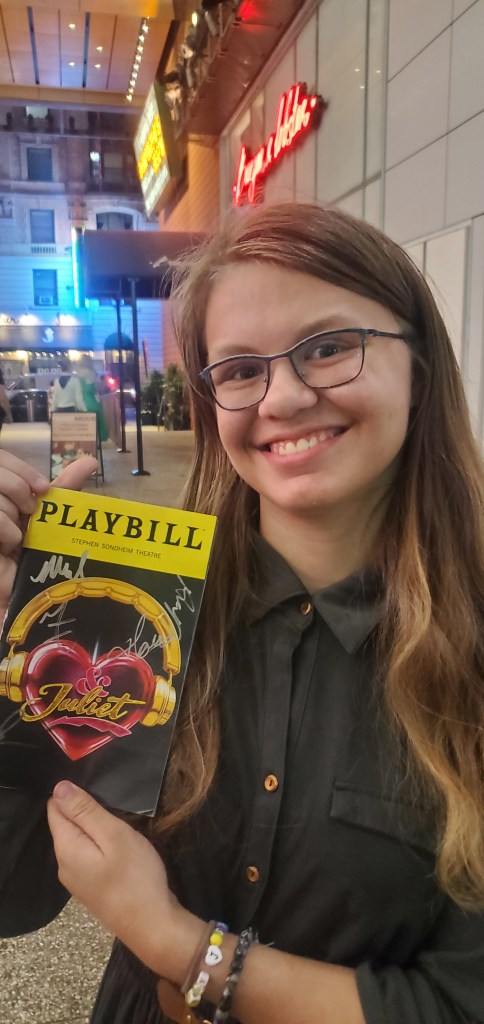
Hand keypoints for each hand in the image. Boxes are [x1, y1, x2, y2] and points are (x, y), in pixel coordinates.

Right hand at [0, 450, 97, 620]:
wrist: (19, 596)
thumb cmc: (34, 557)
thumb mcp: (50, 518)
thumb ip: (64, 488)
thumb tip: (89, 460)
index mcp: (2, 490)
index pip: (3, 457)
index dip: (22, 469)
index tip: (42, 489)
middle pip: (0, 470)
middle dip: (19, 489)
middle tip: (28, 514)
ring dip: (13, 519)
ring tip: (16, 539)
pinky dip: (7, 532)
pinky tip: (6, 548)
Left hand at [47, 781, 203, 978]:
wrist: (152, 926)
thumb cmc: (136, 877)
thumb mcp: (115, 836)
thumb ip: (86, 811)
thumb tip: (59, 787)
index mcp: (66, 848)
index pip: (55, 808)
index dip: (74, 795)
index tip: (100, 794)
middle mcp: (63, 864)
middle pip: (65, 824)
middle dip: (85, 811)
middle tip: (116, 810)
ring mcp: (76, 879)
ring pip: (78, 840)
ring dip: (95, 828)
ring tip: (121, 825)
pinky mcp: (90, 887)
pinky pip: (87, 855)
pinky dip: (100, 845)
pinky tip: (120, 848)